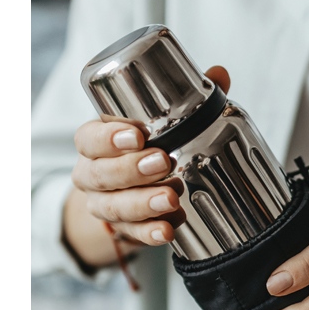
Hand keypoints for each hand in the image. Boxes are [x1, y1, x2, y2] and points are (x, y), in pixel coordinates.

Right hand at [62, 66, 229, 266]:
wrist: (128, 192)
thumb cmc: (146, 147)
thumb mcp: (160, 124)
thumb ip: (189, 100)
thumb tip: (219, 74)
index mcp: (95, 142)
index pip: (89, 138)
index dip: (108, 137)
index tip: (137, 135)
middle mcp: (92, 174)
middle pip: (100, 174)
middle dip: (131, 170)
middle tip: (162, 163)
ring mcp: (104, 204)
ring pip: (113, 207)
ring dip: (142, 203)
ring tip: (170, 199)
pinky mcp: (122, 229)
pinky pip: (131, 235)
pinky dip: (149, 234)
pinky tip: (167, 231)